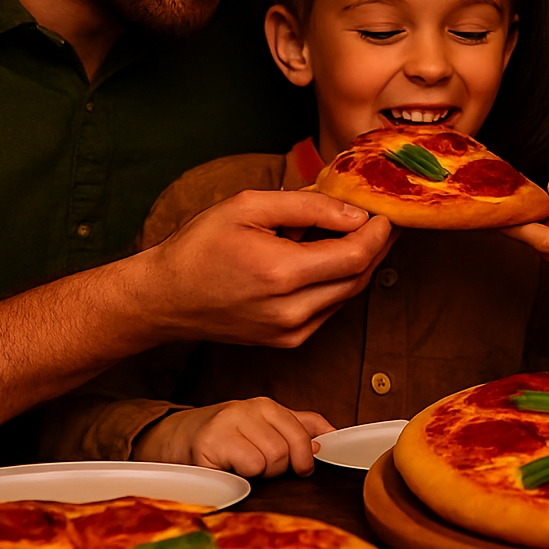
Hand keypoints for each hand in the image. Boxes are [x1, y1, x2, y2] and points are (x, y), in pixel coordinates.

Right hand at [133, 398, 333, 476]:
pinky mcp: (210, 443)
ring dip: (260, 474)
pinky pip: (248, 466)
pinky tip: (229, 470)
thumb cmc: (224, 440)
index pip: (306, 431)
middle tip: (261, 470)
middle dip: (280, 469)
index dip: (307, 456)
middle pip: (290, 449)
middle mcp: (248, 409)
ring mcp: (229, 423)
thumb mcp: (263, 430)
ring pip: (271, 459)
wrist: (175, 440)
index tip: (301, 469)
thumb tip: (333, 437)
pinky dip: (243, 477)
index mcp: (266, 405)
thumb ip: (298, 428)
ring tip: (242, 469)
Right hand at [139, 188, 394, 346]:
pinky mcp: (288, 342)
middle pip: (359, 279)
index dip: (378, 234)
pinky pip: (330, 310)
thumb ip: (307, 207)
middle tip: (382, 221)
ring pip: (348, 296)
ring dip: (359, 265)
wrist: (165, 299)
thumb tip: (354, 215)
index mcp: (280, 274)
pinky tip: (329, 259)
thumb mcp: (248, 206)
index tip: (384, 213)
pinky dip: (338, 283)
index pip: (355, 257)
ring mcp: (290, 332)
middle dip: (376, 248)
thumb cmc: (200, 247)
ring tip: (358, 234)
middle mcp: (290, 311)